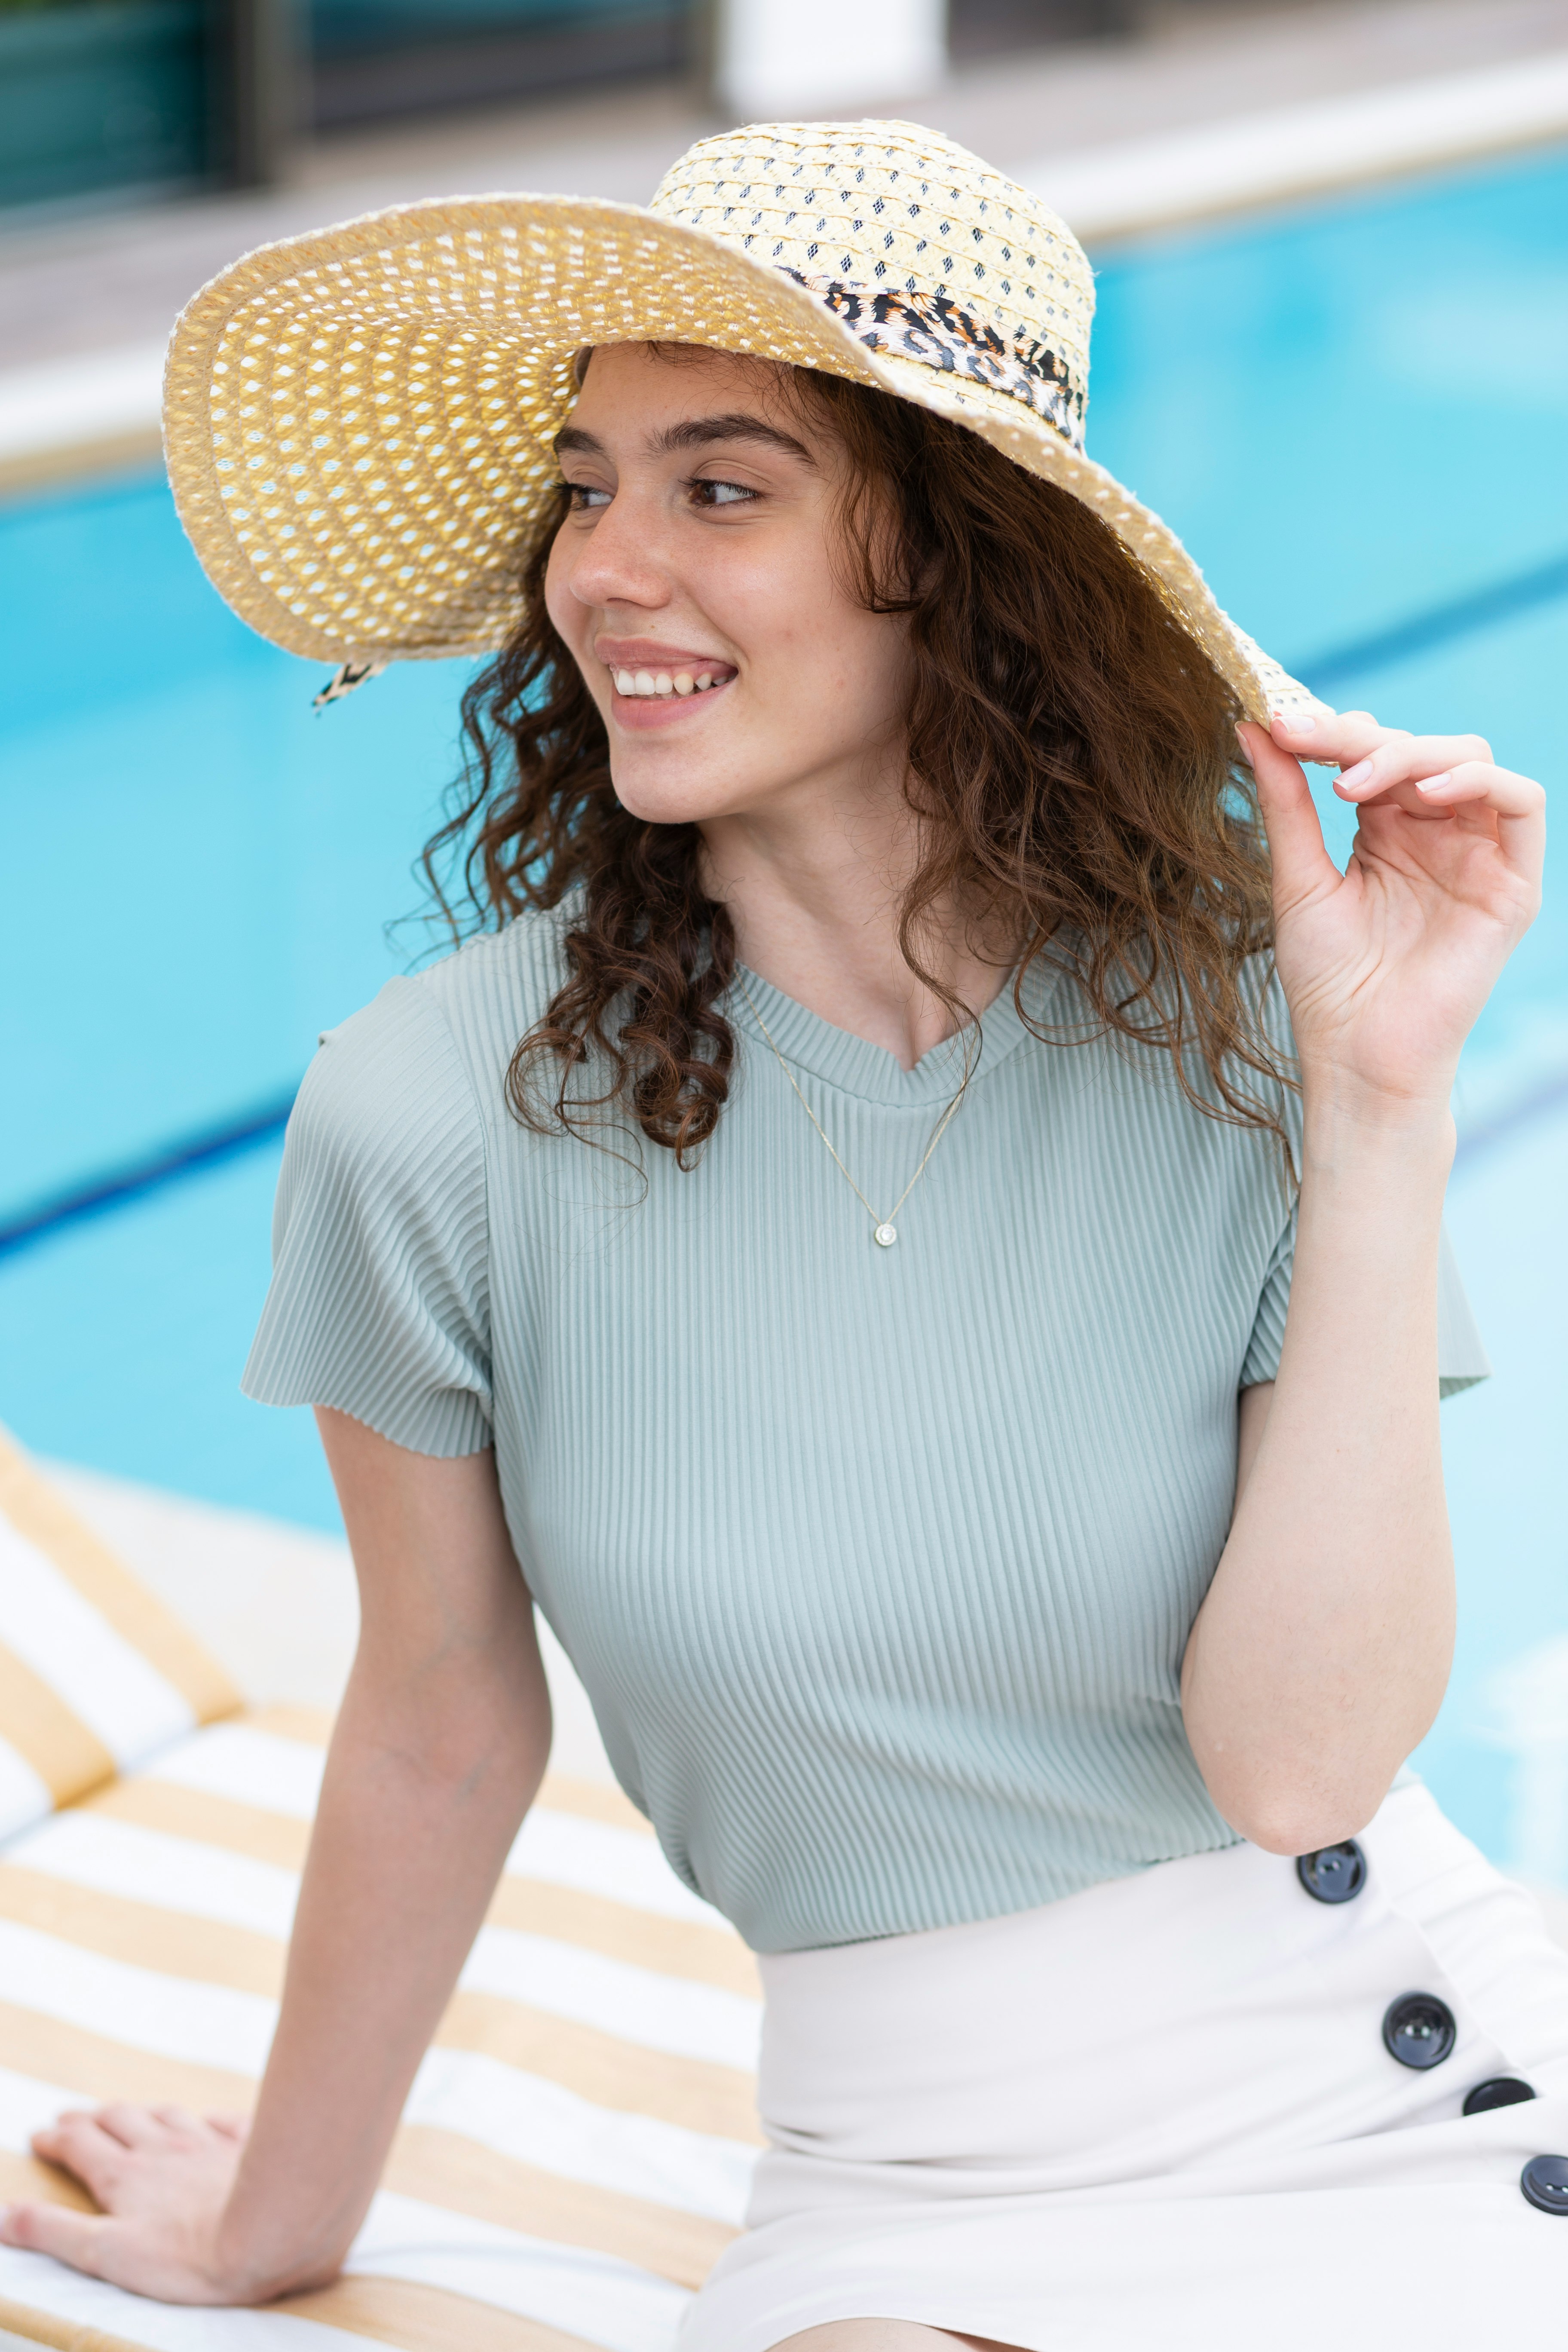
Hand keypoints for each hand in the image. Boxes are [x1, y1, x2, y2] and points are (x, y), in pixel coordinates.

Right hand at [0, 2103, 260, 2303]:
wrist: (270, 2232)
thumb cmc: (186, 2255)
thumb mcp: (104, 2254)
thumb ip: (51, 2232)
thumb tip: (0, 2215)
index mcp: (126, 2176)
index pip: (82, 2146)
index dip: (58, 2139)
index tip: (41, 2135)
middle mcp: (164, 2150)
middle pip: (121, 2122)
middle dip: (92, 2119)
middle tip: (75, 2117)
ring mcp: (208, 2145)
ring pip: (168, 2117)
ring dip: (144, 2113)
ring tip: (133, 2112)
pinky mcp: (248, 2149)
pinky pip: (225, 2123)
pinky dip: (209, 2120)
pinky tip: (209, 2120)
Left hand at [1240, 710, 1544, 1118]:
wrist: (1356, 1056)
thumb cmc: (1328, 983)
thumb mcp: (1298, 879)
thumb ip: (1285, 802)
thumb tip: (1251, 727)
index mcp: (1386, 830)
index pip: (1372, 754)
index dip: (1331, 732)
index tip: (1277, 725)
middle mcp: (1436, 833)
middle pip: (1420, 747)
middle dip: (1362, 737)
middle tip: (1307, 742)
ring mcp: (1478, 855)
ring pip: (1468, 760)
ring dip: (1411, 753)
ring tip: (1353, 782)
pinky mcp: (1513, 883)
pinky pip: (1521, 803)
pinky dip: (1478, 781)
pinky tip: (1425, 792)